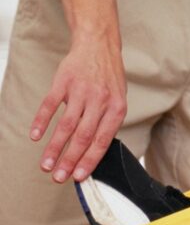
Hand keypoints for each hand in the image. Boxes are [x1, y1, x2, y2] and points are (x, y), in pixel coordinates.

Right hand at [31, 34, 126, 182]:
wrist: (98, 46)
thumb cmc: (109, 78)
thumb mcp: (118, 100)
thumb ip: (107, 123)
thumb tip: (93, 152)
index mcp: (117, 109)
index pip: (102, 141)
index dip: (90, 160)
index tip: (79, 177)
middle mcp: (100, 101)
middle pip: (83, 137)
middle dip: (70, 160)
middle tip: (58, 177)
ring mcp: (81, 91)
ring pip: (66, 125)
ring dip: (54, 148)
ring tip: (46, 165)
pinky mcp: (64, 83)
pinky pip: (50, 105)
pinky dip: (42, 122)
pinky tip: (35, 137)